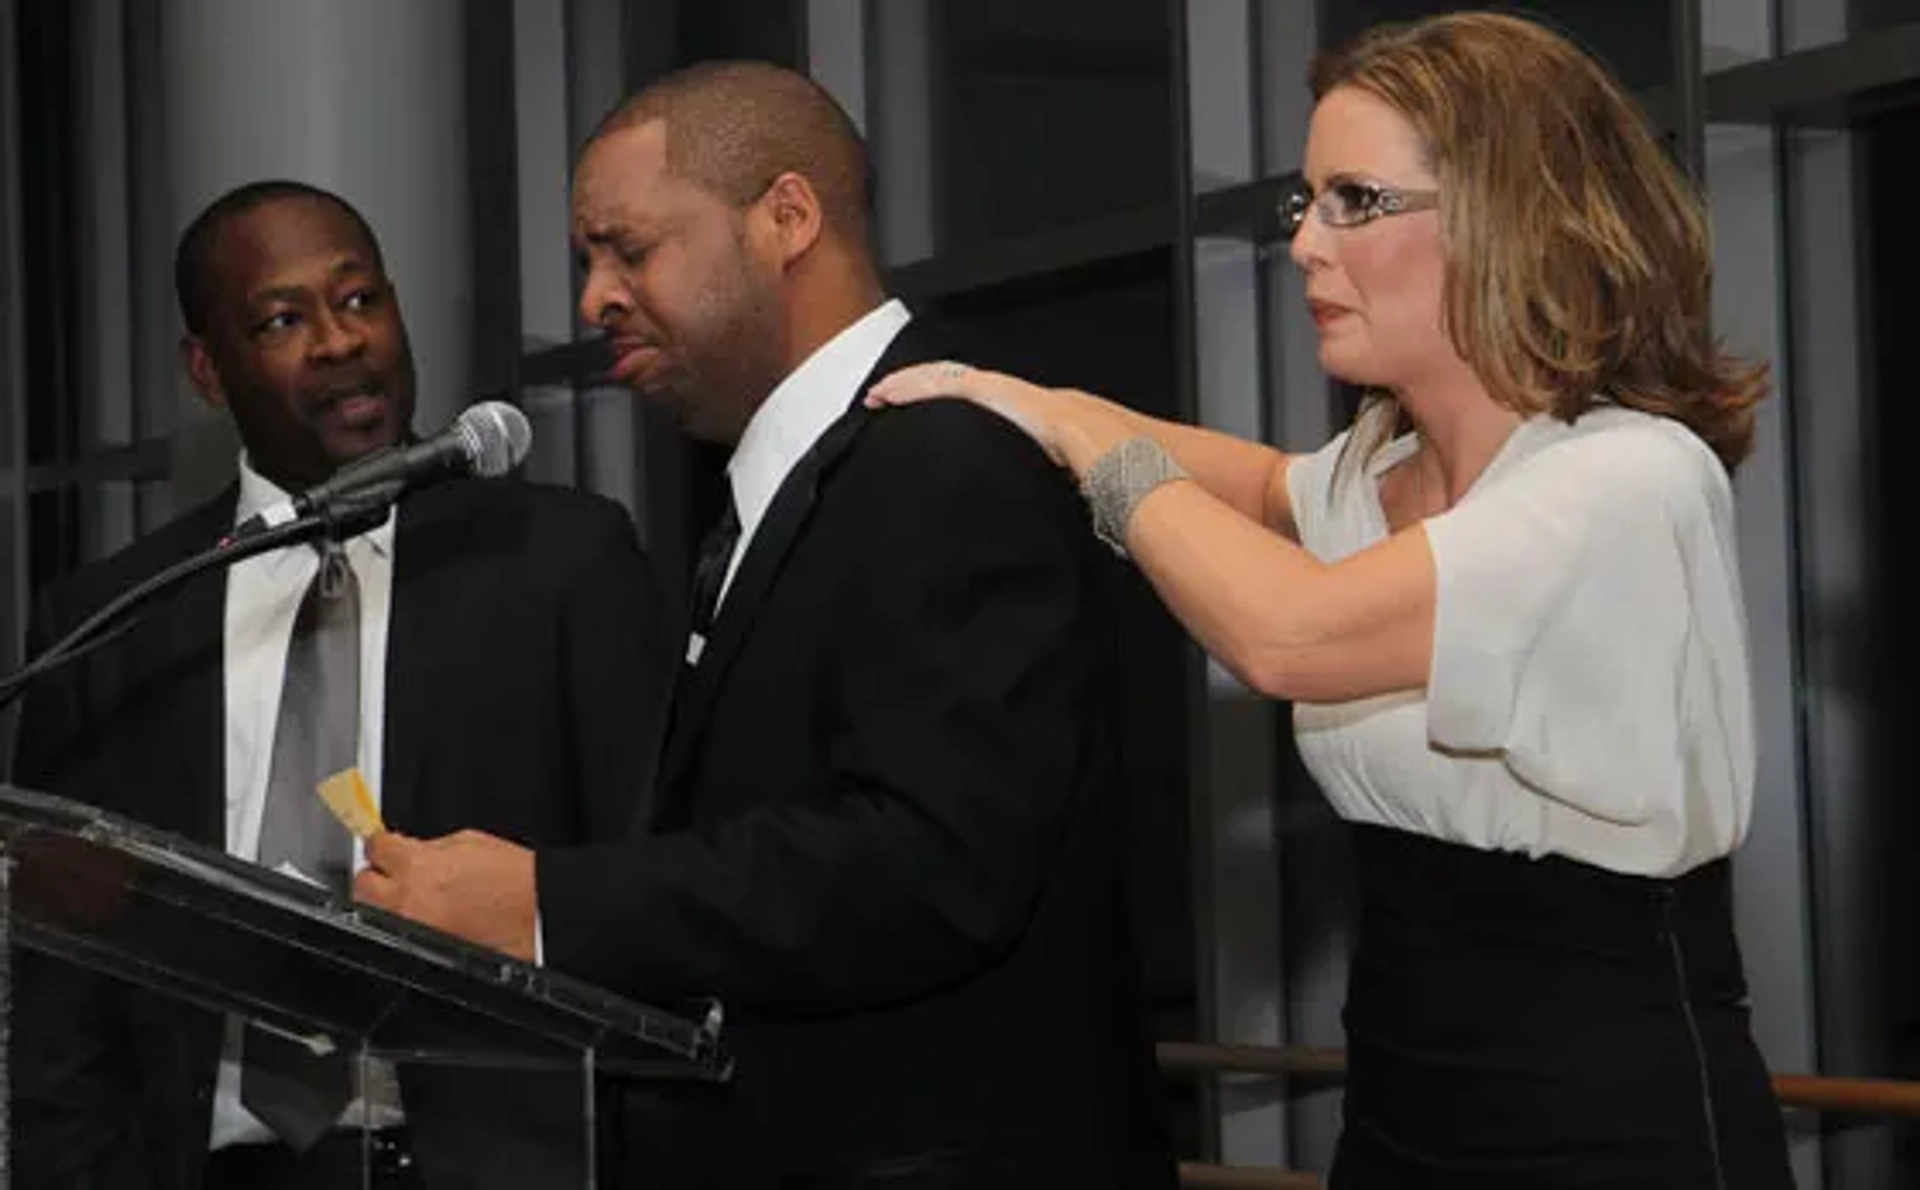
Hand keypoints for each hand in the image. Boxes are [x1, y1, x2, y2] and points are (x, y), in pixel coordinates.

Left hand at [354, 830, 537, 961]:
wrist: (535, 914)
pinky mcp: (420, 949)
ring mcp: (410, 929)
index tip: (385, 844)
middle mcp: (405, 899)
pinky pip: (398, 934)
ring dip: (385, 903)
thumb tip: (411, 851)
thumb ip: (429, 848)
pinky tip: (428, 916)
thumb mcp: (468, 842)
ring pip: (373, 913)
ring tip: (410, 897)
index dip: (383, 843)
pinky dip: (407, 925)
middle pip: (363, 883)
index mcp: (415, 864)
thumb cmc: (514, 879)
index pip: (376, 845)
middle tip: (393, 872)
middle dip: (377, 875)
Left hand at [865, 361, 1131, 475]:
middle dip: (924, 391)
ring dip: (910, 385)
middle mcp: (1017, 396)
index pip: (988, 401)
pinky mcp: (990, 391)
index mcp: (1039, 415)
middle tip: (890, 401)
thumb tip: (1072, 516)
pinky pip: (940, 384)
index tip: (933, 417)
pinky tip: (887, 393)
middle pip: (959, 386)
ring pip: (944, 380)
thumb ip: (1064, 488)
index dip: (956, 403)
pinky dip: (912, 385)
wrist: (1114, 451)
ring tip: (879, 395)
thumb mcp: (1079, 478)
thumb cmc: (1107, 466)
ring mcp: (1003, 391)